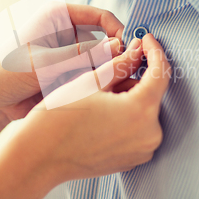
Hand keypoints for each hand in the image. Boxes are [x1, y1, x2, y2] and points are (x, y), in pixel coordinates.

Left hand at [0, 3, 124, 120]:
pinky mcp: (71, 73)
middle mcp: (67, 32)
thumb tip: (118, 46)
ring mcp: (70, 54)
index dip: (117, 30)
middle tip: (126, 71)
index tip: (130, 48)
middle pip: (105, 38)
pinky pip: (93, 75)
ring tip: (112, 84)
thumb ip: (82, 55)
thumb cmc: (7, 74)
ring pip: (102, 59)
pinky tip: (102, 92)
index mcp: (59, 17)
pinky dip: (99, 82)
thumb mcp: (46, 63)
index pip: (99, 17)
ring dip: (108, 70)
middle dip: (116, 54)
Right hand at [0, 34, 170, 198]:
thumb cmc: (59, 118)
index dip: (154, 50)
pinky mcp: (132, 159)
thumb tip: (139, 48)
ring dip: (131, 96)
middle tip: (113, 66)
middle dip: (137, 75)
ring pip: (145, 110)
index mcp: (140, 112)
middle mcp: (149, 135)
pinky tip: (103, 111)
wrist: (38, 158)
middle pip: (152, 93)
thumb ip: (121, 63)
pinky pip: (138, 129)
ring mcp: (142, 151)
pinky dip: (127, 115)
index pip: (161, 72)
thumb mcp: (90, 82)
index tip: (146, 39)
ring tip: (101, 94)